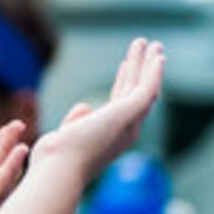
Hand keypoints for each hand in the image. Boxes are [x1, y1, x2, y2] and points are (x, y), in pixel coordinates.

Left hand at [33, 39, 164, 183]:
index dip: (124, 81)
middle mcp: (127, 131)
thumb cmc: (56, 159)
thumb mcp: (64, 134)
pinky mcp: (130, 112)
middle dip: (142, 70)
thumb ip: (76, 120)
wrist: (59, 168)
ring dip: (150, 65)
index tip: (124, 64)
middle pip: (137, 93)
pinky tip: (157, 55)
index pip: (121, 103)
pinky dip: (154, 72)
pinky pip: (148, 88)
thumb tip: (85, 106)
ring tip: (154, 44)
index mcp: (112, 136)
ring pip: (146, 88)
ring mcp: (130, 122)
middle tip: (150, 51)